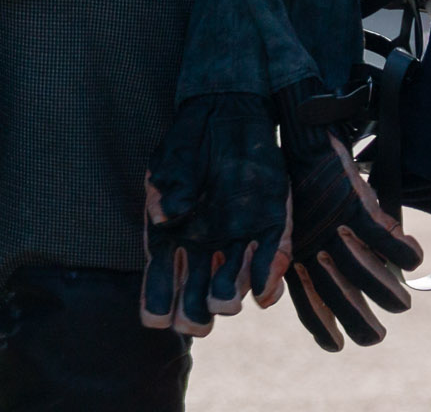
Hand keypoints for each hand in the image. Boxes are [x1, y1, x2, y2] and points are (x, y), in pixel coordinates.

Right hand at [141, 93, 290, 335]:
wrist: (228, 112)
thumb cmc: (190, 141)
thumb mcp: (172, 160)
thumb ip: (167, 186)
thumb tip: (165, 215)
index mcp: (171, 241)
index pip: (160, 288)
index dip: (158, 308)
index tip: (160, 317)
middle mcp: (204, 249)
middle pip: (197, 301)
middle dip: (196, 315)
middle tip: (200, 316)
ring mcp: (239, 241)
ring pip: (235, 289)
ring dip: (230, 299)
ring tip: (229, 300)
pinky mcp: (271, 225)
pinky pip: (272, 261)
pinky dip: (268, 280)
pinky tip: (264, 291)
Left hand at [279, 127, 423, 349]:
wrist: (303, 139)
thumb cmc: (301, 186)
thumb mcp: (297, 228)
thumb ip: (309, 258)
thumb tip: (332, 284)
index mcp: (295, 261)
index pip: (310, 311)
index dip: (325, 329)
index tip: (338, 344)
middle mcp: (313, 253)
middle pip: (342, 306)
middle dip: (361, 323)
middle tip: (374, 332)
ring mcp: (337, 232)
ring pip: (370, 279)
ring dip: (387, 292)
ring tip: (401, 301)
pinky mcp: (357, 210)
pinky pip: (390, 244)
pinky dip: (406, 253)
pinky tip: (414, 256)